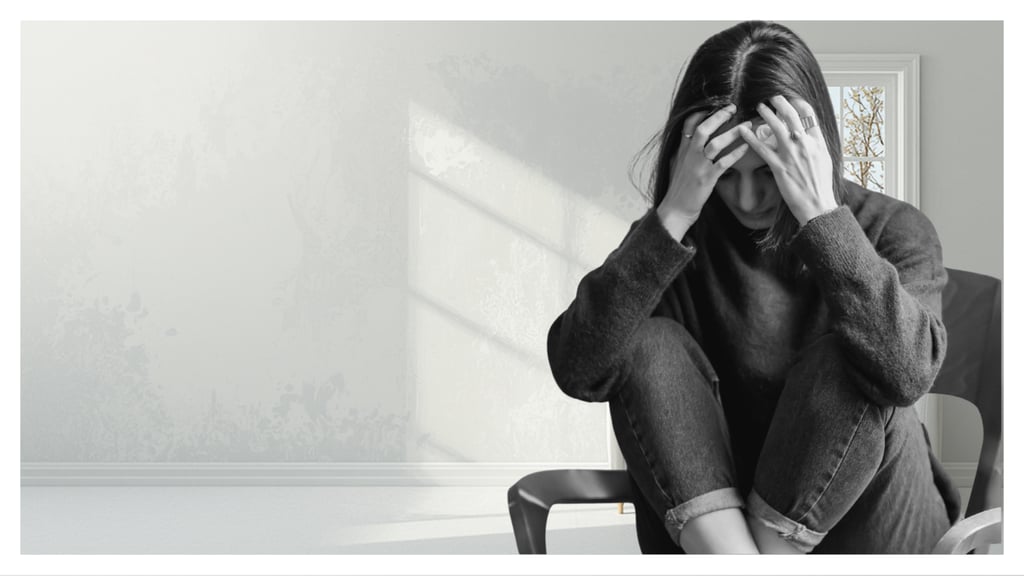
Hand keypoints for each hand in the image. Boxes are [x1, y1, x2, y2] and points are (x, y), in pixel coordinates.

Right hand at [659, 103, 750, 228]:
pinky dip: (735, 154)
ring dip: (732, 133)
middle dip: (719, 116)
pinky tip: (746, 148)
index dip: (701, 112)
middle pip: (703, 129)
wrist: (675, 209)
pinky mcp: (706, 179)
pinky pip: (723, 163)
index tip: (714, 104)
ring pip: (715, 144)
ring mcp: (698, 166)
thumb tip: (688, 140)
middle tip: (733, 107)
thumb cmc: (678, 189)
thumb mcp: (677, 165)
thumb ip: (684, 151)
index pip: (688, 125)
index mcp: (682, 150)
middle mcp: (689, 155)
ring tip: (746, 125)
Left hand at [737, 95, 837, 225]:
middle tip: (772, 97)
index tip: (790, 98)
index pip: (809, 114)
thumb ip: (816, 144)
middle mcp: (805, 144)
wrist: (817, 205)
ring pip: (776, 127)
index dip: (798, 103)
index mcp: (818, 142)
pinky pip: (762, 148)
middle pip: (791, 115)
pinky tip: (743, 130)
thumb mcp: (824, 159)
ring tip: (759, 106)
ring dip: (766, 114)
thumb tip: (811, 133)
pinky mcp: (779, 166)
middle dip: (780, 103)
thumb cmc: (820, 185)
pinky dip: (751, 137)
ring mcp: (791, 155)